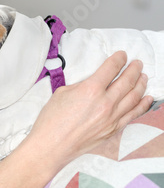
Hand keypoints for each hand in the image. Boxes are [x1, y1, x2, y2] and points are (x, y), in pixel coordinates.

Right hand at [0, 51, 152, 186]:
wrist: (52, 145)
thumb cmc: (52, 120)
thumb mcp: (62, 93)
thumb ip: (81, 85)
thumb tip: (91, 83)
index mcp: (90, 90)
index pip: (110, 69)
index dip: (118, 59)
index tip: (122, 55)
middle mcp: (105, 103)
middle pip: (126, 81)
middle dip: (133, 69)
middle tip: (137, 63)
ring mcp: (111, 118)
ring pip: (134, 97)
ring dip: (141, 84)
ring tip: (143, 76)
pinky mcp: (113, 130)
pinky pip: (133, 114)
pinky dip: (142, 105)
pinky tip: (147, 98)